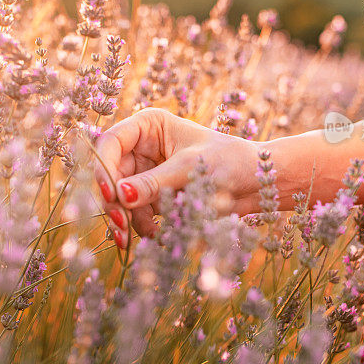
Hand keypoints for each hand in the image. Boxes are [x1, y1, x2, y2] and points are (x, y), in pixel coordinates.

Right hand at [94, 108, 262, 247]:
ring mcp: (148, 173)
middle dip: (115, 202)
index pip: (111, 143)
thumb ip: (154, 183)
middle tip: (122, 226)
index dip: (104, 167)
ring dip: (129, 219)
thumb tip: (120, 195)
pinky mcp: (156, 197)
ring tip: (149, 235)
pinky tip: (158, 236)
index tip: (110, 194)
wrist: (259, 183)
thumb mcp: (190, 169)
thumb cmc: (230, 161)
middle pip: (111, 174)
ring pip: (121, 198)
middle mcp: (142, 148)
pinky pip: (137, 213)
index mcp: (148, 127)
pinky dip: (144, 227)